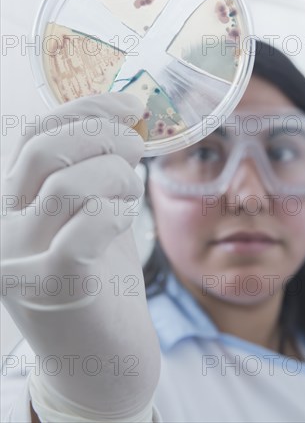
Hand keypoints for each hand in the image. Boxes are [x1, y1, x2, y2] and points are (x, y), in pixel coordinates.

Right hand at [1, 93, 160, 420]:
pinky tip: (124, 219)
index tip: (130, 104)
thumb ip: (97, 165)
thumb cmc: (98, 273)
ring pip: (66, 184)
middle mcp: (1, 225)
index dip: (87, 108)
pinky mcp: (52, 289)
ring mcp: (19, 259)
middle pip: (44, 148)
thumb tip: (127, 110)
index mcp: (10, 199)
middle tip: (137, 146)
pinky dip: (115, 212)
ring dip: (115, 174)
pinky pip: (84, 229)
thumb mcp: (90, 208)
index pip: (36, 132)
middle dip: (104, 134)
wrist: (98, 354)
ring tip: (131, 189)